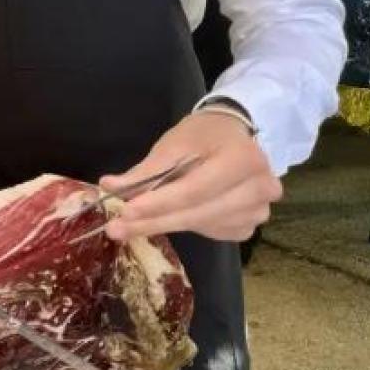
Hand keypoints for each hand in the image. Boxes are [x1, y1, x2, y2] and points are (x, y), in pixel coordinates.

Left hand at [100, 110, 280, 242]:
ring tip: (130, 226)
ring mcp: (259, 210)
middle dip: (154, 222)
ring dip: (165, 226)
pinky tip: (169, 218)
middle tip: (116, 230)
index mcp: (244, 159)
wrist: (232, 135)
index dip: (158, 203)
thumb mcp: (173, 145)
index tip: (125, 212)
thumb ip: (145, 171)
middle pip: (198, 212)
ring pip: (203, 226)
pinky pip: (212, 233)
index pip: (194, 189)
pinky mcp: (250, 225)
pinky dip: (187, 227)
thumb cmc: (203, 136)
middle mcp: (261, 188)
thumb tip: (108, 187)